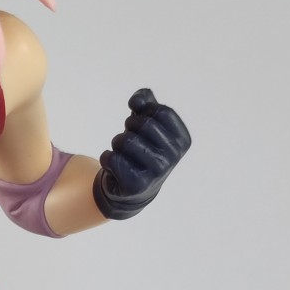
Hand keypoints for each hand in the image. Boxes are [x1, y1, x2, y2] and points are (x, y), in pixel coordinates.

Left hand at [92, 88, 190, 219]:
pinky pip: (112, 158)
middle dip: (130, 125)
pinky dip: (107, 158)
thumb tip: (138, 100)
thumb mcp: (147, 122)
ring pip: (126, 140)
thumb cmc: (141, 148)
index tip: (140, 118)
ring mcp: (156, 172)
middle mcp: (173, 157)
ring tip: (122, 151)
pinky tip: (115, 166)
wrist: (133, 190)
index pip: (162, 111)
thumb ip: (146, 102)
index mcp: (182, 140)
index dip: (145, 110)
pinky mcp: (136, 184)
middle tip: (128, 136)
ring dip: (117, 142)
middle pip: (144, 124)